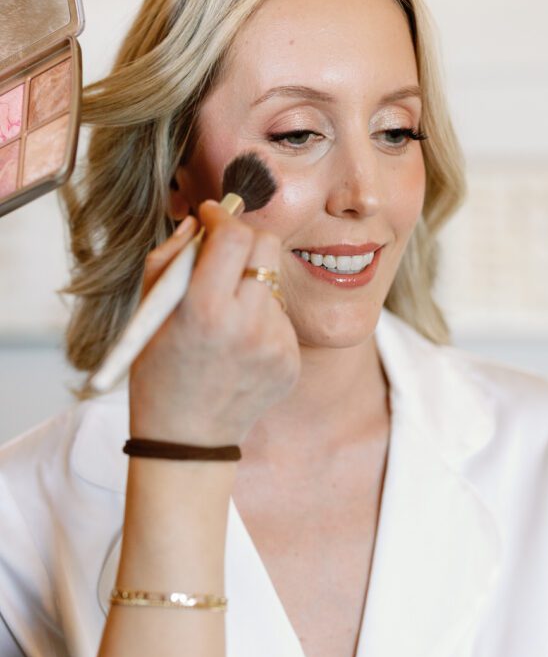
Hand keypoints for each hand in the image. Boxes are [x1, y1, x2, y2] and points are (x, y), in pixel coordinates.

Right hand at [129, 202, 299, 445]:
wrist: (187, 440)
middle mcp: (246, 325)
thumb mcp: (148, 311)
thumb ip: (171, 257)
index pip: (234, 236)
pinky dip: (261, 319)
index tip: (212, 216)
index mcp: (205, 310)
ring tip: (224, 317)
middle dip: (245, 240)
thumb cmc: (158, 370)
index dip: (222, 217)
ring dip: (251, 285)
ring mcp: (275, 346)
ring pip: (274, 282)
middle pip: (267, 247)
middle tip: (224, 253)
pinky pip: (281, 318)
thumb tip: (200, 221)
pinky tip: (239, 346)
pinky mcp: (291, 362)